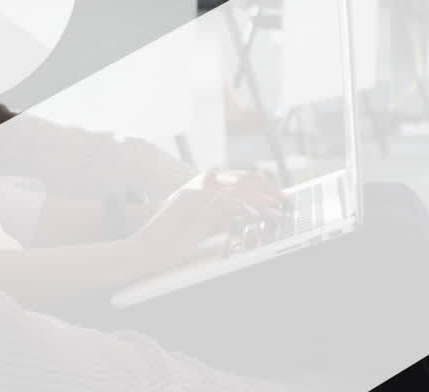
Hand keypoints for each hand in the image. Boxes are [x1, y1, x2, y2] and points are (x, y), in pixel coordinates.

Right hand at [127, 170, 284, 274]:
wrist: (144, 250)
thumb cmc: (168, 242)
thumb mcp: (199, 223)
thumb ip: (220, 216)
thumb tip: (246, 215)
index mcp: (200, 185)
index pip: (239, 178)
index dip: (262, 186)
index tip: (277, 197)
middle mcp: (199, 185)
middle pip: (243, 179)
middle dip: (267, 189)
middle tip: (284, 201)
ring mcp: (197, 194)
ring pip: (239, 190)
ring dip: (262, 201)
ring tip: (278, 211)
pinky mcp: (196, 207)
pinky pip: (229, 203)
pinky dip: (248, 209)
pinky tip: (259, 215)